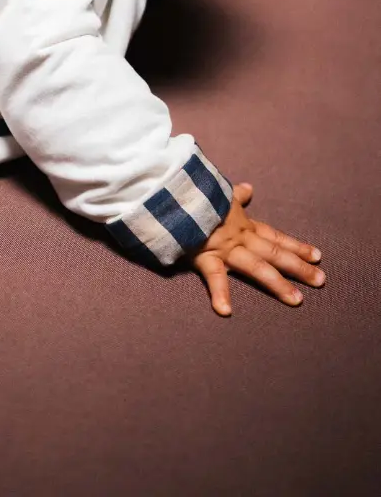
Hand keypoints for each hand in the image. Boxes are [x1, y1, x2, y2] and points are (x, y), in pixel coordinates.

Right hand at [189, 183, 324, 315]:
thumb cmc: (199, 191)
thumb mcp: (221, 191)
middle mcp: (240, 238)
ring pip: (256, 267)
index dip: (296, 246)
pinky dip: (219, 293)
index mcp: (243, 224)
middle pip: (274, 253)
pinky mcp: (205, 256)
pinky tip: (226, 311)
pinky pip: (214, 277)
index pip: (275, 237)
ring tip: (296, 300)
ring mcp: (225, 248)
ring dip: (277, 284)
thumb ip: (236, 194)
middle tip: (321, 280)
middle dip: (298, 266)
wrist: (178, 192)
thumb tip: (248, 188)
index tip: (317, 256)